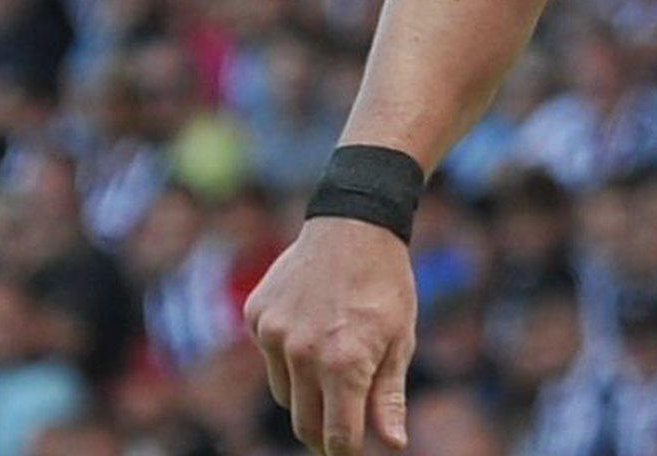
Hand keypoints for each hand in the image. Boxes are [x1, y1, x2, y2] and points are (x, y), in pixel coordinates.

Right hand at [243, 216, 417, 452]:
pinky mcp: (256, 316)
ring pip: (284, 392)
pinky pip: (269, 356)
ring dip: (305, 392)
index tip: (352, 448)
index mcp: (343, 364)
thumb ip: (389, 397)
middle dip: (323, 432)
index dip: (346, 450)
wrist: (353, 224)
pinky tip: (311, 325)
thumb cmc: (385, 285)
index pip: (336, 437)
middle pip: (304, 423)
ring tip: (332, 359)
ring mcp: (273, 334)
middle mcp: (302, 353)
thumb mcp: (400, 340)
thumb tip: (394, 444)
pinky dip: (287, 355)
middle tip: (341, 424)